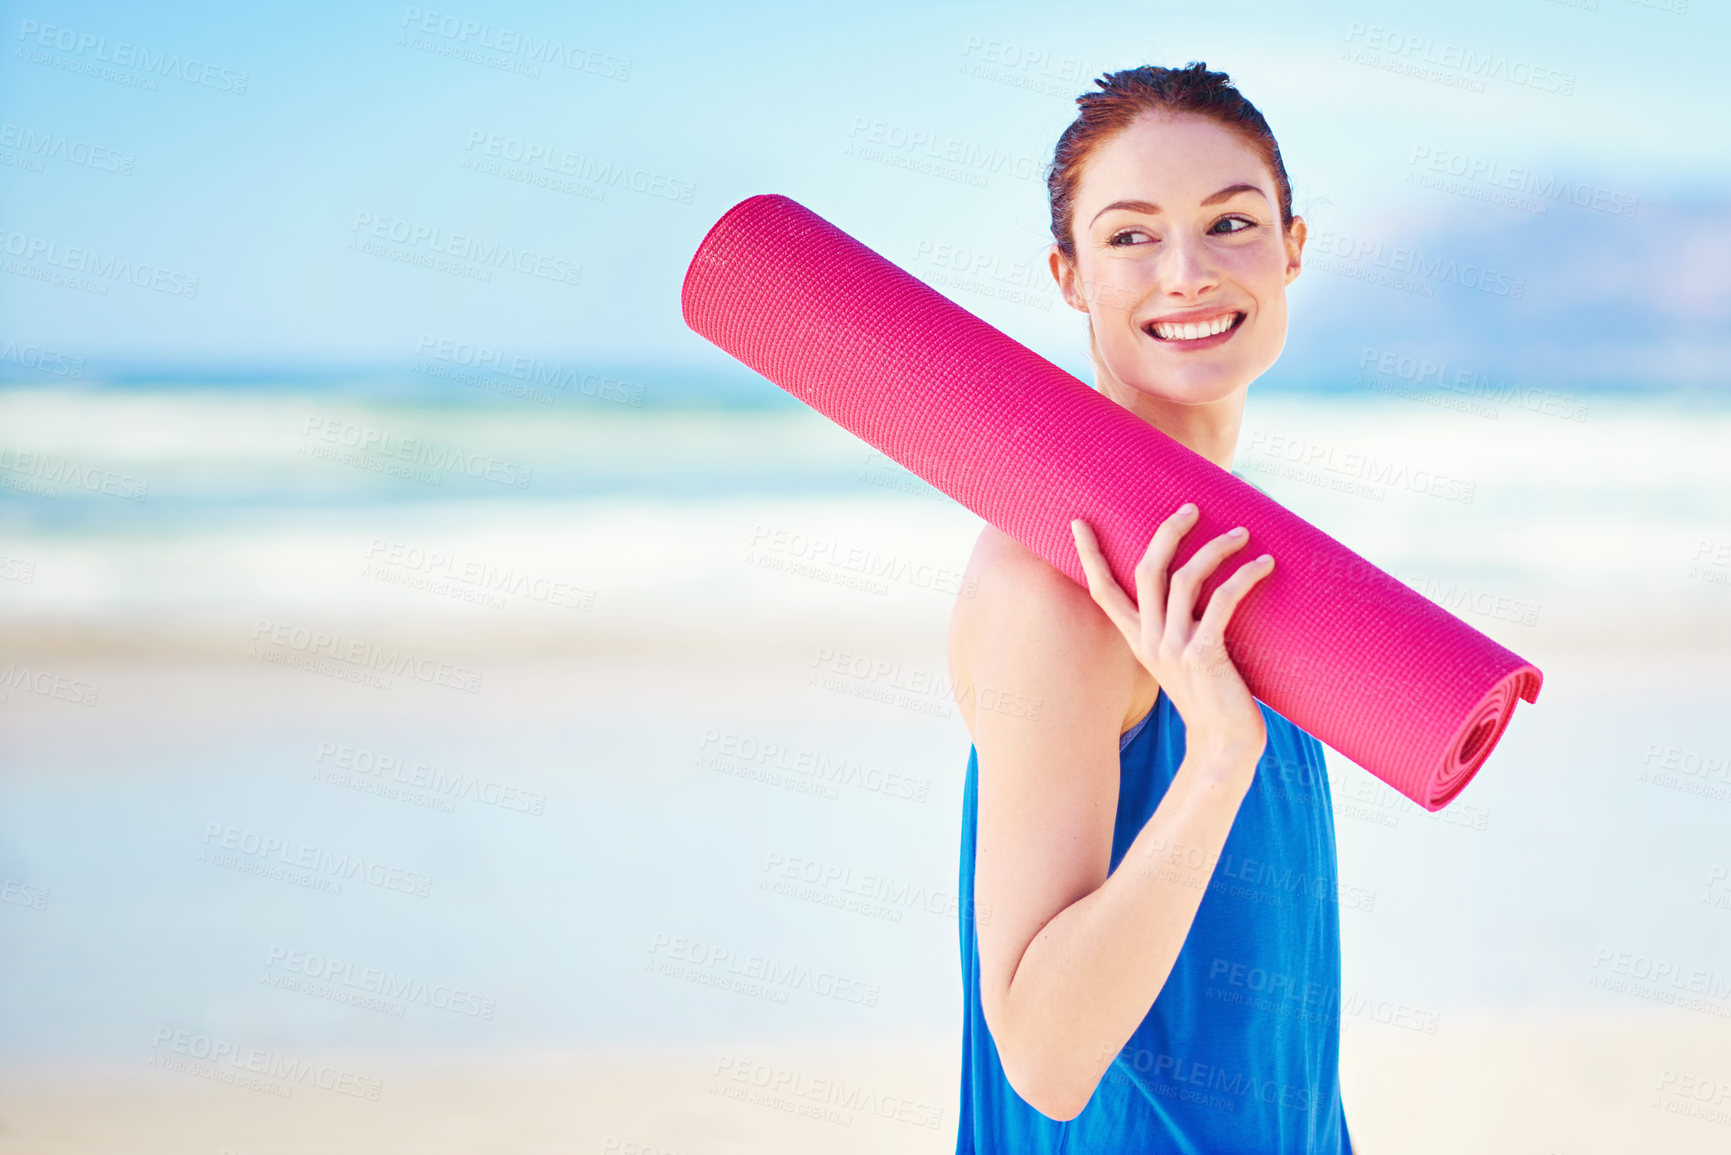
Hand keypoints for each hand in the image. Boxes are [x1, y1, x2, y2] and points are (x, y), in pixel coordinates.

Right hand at [1069, 503, 1272, 775]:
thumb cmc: (1212, 698)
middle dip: (1167, 532)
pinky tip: (1263, 565)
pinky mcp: (1204, 655)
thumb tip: (1197, 587)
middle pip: (1146, 571)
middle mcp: (1150, 641)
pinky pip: (1222, 601)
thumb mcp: (1183, 660)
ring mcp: (1174, 648)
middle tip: (1191, 508)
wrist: (1225, 744)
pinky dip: (1244, 577)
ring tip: (1241, 534)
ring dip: (1215, 548)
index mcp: (1139, 640)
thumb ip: (1181, 627)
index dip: (1089, 555)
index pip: (1103, 590)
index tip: (1077, 522)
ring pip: (1184, 579)